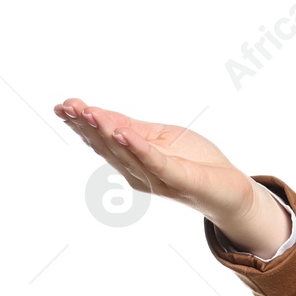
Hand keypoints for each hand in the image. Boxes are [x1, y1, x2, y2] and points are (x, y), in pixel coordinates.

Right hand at [53, 97, 287, 252]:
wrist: (231, 189)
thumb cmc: (196, 162)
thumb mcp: (161, 137)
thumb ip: (134, 129)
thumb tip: (100, 114)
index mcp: (133, 160)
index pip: (105, 138)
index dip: (83, 123)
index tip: (64, 105)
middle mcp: (138, 172)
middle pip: (108, 146)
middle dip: (86, 126)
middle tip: (67, 107)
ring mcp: (157, 178)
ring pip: (126, 153)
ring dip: (106, 132)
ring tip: (89, 114)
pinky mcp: (178, 179)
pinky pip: (155, 162)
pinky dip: (138, 148)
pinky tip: (123, 134)